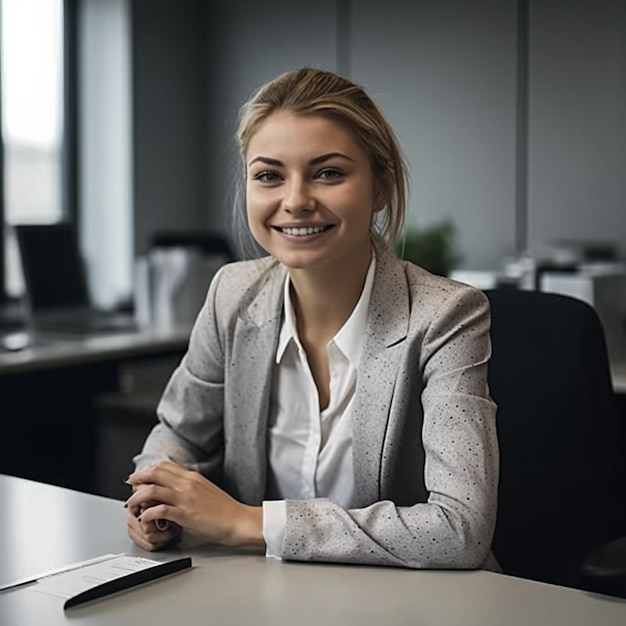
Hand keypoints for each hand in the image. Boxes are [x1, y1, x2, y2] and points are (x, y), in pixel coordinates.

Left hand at [125, 461, 263, 547]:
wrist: (239, 520)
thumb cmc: (226, 510)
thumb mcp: (207, 490)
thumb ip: (191, 486)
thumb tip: (176, 488)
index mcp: (193, 477)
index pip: (164, 466)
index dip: (147, 470)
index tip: (139, 477)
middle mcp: (187, 483)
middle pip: (155, 473)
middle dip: (138, 479)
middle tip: (130, 488)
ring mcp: (185, 498)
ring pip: (152, 490)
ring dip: (138, 498)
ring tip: (133, 505)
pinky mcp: (185, 515)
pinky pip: (159, 511)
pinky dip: (147, 514)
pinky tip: (145, 519)